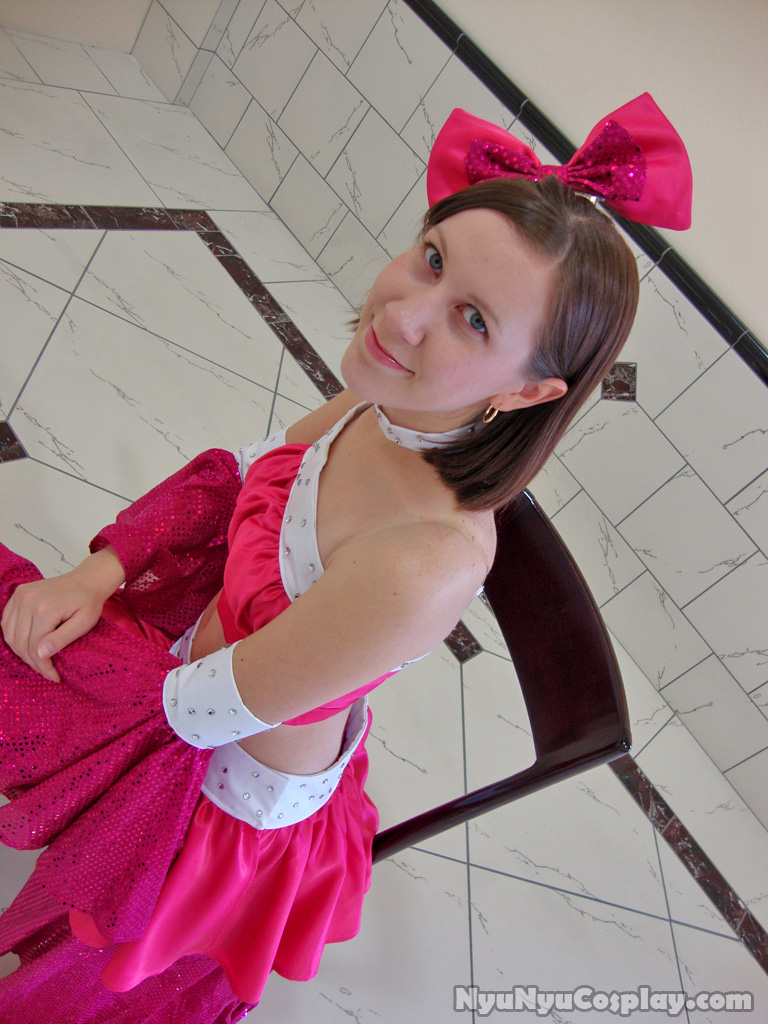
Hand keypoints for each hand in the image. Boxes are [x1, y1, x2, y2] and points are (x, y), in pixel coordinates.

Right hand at [1, 547, 123, 681]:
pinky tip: (28, 645)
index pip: (35, 647)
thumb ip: (62, 638)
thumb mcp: (84, 622)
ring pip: (11, 635)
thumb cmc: (89, 601)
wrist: (88, 579)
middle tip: (48, 672)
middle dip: (33, 662)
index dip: (43, 666)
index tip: (55, 677)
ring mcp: (20, 595)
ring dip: (22, 652)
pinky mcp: (18, 594)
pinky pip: (7, 622)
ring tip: (39, 661)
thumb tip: (41, 654)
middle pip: (21, 643)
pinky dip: (14, 637)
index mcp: (46, 608)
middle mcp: (28, 600)